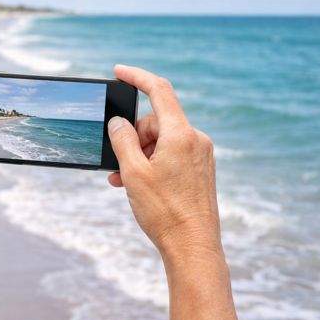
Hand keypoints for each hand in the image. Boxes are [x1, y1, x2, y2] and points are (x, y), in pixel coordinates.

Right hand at [107, 64, 222, 270]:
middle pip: (156, 121)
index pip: (159, 91)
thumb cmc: (164, 212)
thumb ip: (122, 140)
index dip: (137, 77)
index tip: (119, 71)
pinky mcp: (201, 170)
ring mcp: (201, 156)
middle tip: (118, 163)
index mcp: (181, 135)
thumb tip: (118, 122)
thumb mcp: (133, 172)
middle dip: (133, 136)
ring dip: (140, 155)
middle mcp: (195, 140)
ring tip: (124, 180)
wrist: (193, 247)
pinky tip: (139, 185)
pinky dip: (153, 164)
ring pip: (162, 141)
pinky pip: (172, 155)